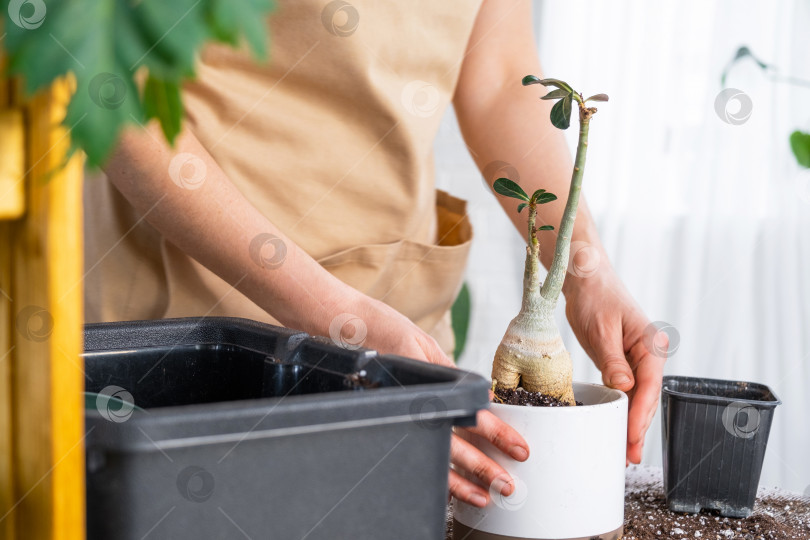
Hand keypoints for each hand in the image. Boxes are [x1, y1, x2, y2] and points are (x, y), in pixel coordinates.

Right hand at [340, 296, 529, 506]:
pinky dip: (434, 473)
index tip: (518, 448)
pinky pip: (414, 453)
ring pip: (435, 458)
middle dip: (485, 468)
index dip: (498, 434)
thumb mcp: (424, 345)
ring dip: (461, 481)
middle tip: (507, 485)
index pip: (472, 413)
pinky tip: (448, 487)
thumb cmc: (382, 329)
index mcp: (430, 383)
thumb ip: (451, 373)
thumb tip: (480, 398)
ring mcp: (400, 415)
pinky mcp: (386, 419)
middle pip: (456, 446)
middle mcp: (416, 404)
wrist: (341, 327)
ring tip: (482, 497)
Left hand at [563, 269, 665, 464]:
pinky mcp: (623, 364)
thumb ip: (612, 360)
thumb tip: (624, 387)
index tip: (631, 436)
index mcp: (651, 345)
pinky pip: (626, 392)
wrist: (588, 280)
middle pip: (647, 398)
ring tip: (624, 451)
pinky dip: (622, 411)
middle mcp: (649, 355)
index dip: (640, 414)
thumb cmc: (596, 297)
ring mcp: (638, 361)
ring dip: (631, 423)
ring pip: (638, 399)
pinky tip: (616, 429)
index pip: (649, 386)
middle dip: (638, 427)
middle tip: (629, 455)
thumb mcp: (601, 329)